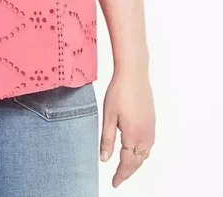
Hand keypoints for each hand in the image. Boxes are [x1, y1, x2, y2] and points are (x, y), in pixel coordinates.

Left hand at [100, 72, 155, 187]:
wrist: (134, 74)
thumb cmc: (119, 92)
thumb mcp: (108, 116)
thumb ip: (107, 139)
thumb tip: (105, 159)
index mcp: (133, 135)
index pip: (127, 162)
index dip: (121, 174)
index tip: (115, 183)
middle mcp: (146, 135)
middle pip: (138, 161)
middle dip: (128, 171)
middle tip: (118, 179)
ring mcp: (151, 128)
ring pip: (145, 154)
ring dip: (136, 163)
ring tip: (125, 168)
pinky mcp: (152, 122)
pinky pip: (148, 145)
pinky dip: (141, 153)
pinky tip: (134, 151)